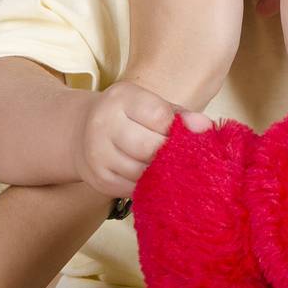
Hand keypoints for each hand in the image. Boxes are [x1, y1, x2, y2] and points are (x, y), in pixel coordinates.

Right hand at [72, 81, 213, 198]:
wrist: (82, 131)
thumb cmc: (128, 117)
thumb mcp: (150, 105)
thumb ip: (179, 115)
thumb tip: (206, 127)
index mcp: (121, 98)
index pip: (159, 117)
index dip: (178, 130)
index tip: (189, 135)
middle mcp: (103, 124)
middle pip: (149, 148)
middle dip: (171, 155)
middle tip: (182, 156)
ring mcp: (97, 154)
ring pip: (142, 173)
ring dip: (161, 173)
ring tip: (170, 167)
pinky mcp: (99, 180)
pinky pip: (133, 189)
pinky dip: (148, 185)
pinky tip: (152, 177)